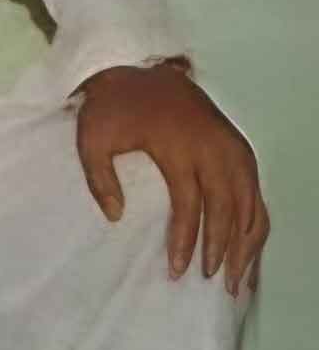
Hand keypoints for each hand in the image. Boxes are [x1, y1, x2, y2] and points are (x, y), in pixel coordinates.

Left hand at [76, 63, 267, 294]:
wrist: (140, 66)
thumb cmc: (113, 105)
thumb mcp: (92, 137)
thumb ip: (100, 178)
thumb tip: (115, 216)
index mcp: (180, 147)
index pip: (191, 205)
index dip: (187, 240)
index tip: (179, 270)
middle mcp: (215, 149)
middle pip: (229, 209)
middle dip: (222, 249)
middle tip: (214, 283)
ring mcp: (233, 148)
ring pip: (251, 203)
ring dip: (247, 242)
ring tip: (237, 278)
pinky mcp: (239, 147)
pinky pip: (257, 191)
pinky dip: (257, 221)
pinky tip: (250, 247)